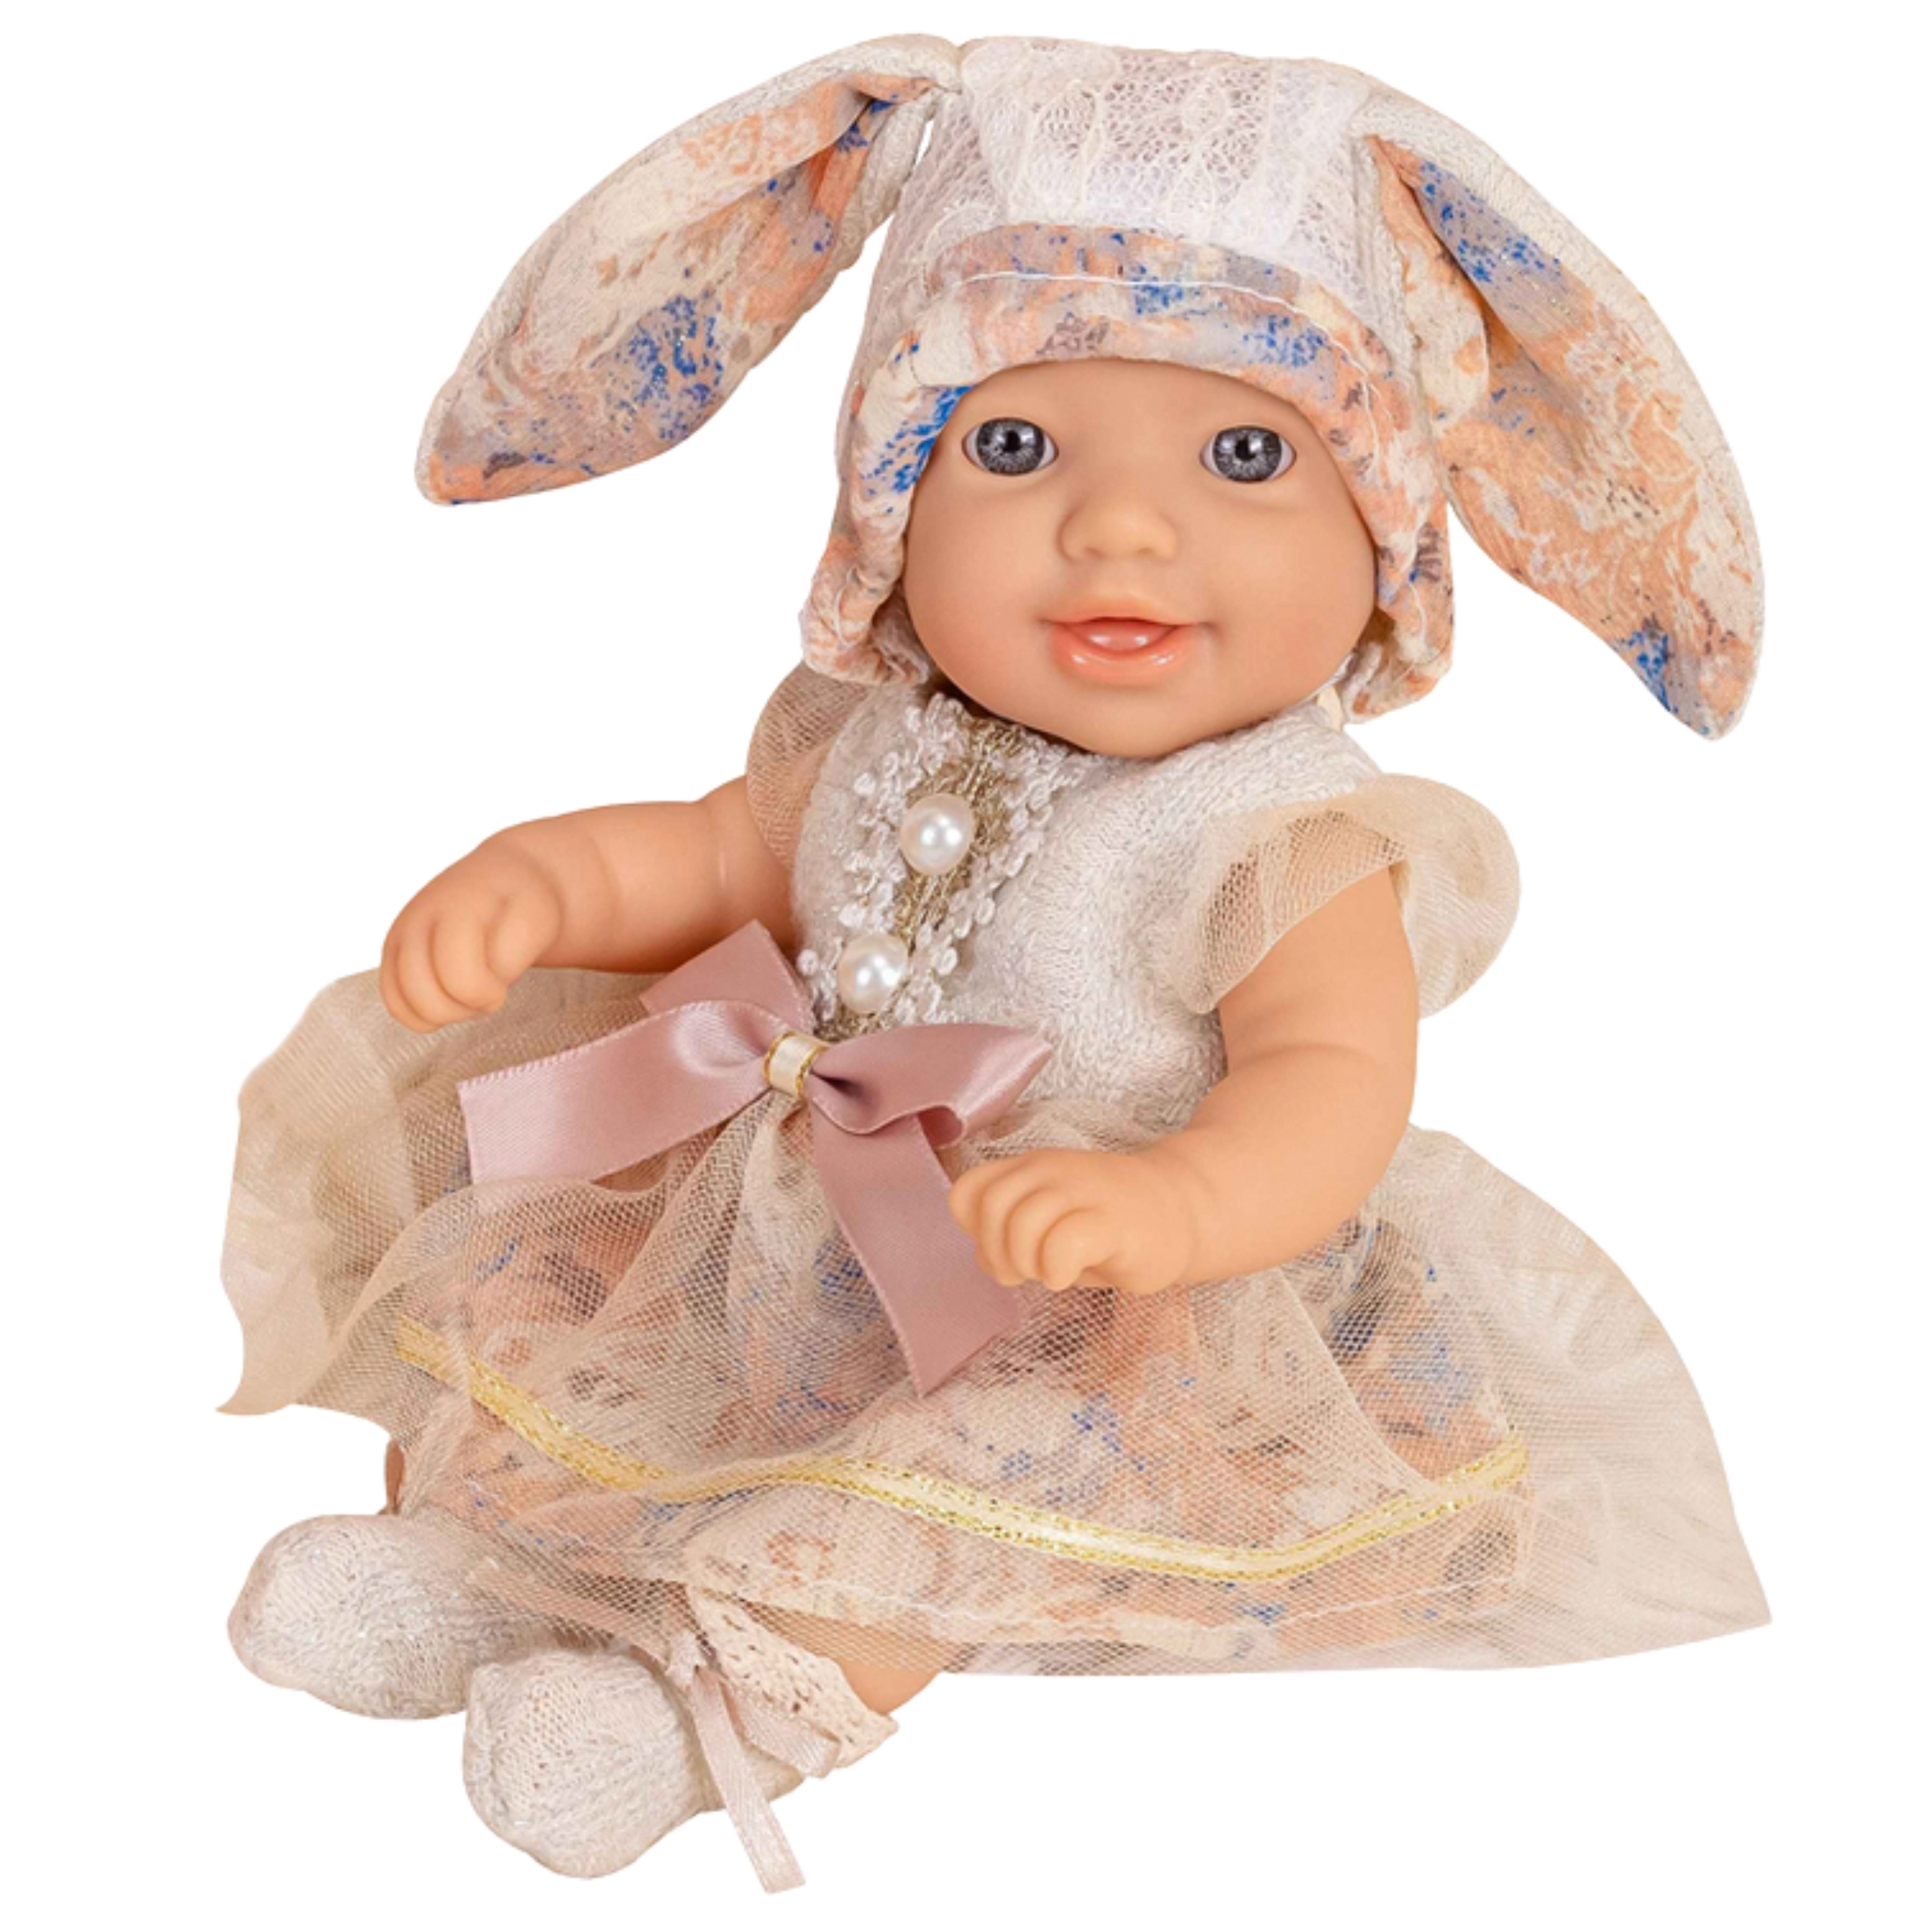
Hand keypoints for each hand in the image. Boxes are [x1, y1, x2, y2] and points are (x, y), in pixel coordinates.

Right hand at [379, 836, 567, 1031]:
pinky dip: (421, 1016)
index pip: (460, 978)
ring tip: (470, 995)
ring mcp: (400, 934)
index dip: (487, 995)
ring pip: (402, 1004)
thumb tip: (478, 988)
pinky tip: (450, 1001)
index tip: (504, 985)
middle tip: (489, 992)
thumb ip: (508, 956)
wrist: (504, 878)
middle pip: (425, 996)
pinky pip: (393, 1003)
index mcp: (459, 905)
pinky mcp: (392, 952)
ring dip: (443, 1013)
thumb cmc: (524, 904)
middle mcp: (420, 916)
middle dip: (464, 1007)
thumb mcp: (536, 921)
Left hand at [946, 1147, 1202, 1295]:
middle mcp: (1050, 1170)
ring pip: (1021, 1222)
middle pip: (989, 1208)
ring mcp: (1082, 1191)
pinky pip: (1062, 1243)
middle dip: (998, 1253)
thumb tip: (993, 1261)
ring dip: (1028, 1263)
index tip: (1005, 1252)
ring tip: (1053, 1272)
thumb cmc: (1109, 1224)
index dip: (975, 1233)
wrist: (1184, 1209)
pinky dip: (1056, 1271)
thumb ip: (1010, 1232)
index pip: (966, 1193)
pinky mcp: (1112, 1221)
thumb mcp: (1050, 1220)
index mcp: (1029, 1169)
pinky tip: (1070, 1276)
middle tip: (1029, 1271)